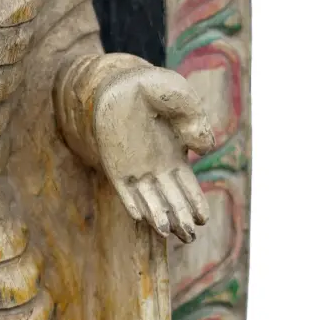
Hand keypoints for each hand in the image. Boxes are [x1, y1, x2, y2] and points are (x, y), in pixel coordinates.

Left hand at [95, 66, 214, 242]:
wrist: (122, 83)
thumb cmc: (157, 89)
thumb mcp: (182, 98)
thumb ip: (195, 119)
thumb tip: (202, 148)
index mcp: (176, 157)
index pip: (189, 187)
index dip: (196, 203)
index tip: (203, 220)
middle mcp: (157, 168)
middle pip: (172, 200)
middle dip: (181, 219)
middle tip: (190, 236)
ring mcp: (135, 169)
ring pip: (149, 200)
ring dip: (157, 217)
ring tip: (166, 231)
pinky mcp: (115, 166)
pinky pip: (123, 190)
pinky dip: (131, 202)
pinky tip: (139, 216)